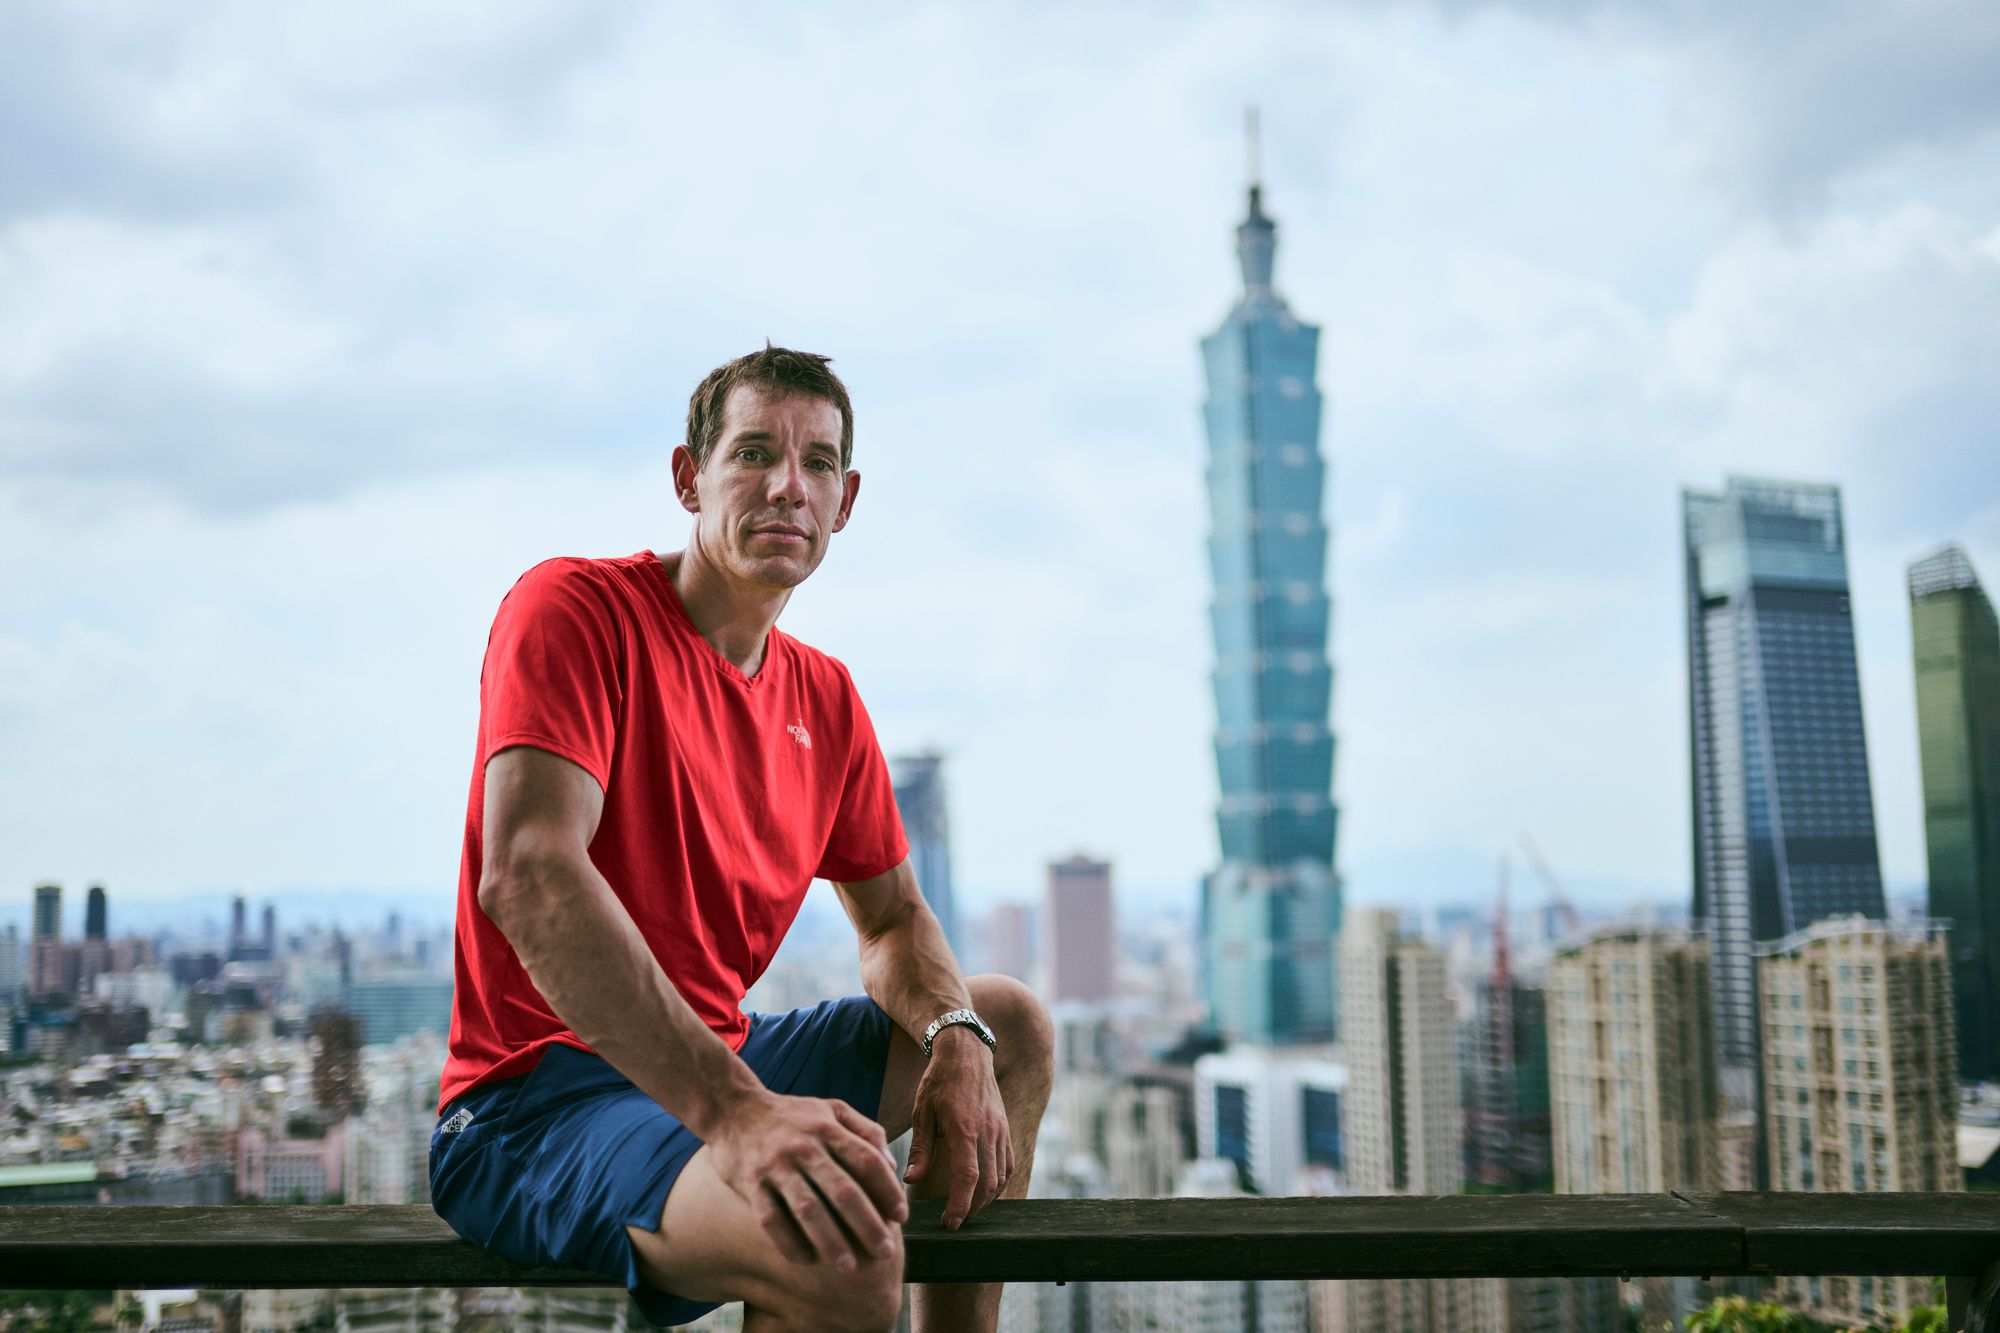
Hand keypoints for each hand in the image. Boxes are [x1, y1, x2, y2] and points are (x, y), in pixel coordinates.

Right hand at [707, 1091, 907, 1268]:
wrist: (733, 1108)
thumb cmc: (792, 1115)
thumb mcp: (832, 1109)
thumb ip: (866, 1131)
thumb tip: (892, 1165)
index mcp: (827, 1128)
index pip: (866, 1160)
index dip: (888, 1190)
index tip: (902, 1216)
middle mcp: (804, 1147)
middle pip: (842, 1189)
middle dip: (867, 1224)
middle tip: (885, 1252)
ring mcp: (776, 1166)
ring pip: (807, 1209)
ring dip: (830, 1240)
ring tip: (849, 1266)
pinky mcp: (751, 1183)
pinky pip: (770, 1219)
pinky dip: (788, 1242)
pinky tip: (805, 1260)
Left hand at [903, 1029, 1010, 1229]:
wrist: (967, 1053)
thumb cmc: (939, 1081)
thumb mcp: (922, 1111)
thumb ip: (921, 1148)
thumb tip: (911, 1180)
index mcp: (964, 1128)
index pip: (967, 1177)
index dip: (960, 1205)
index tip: (950, 1223)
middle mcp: (988, 1132)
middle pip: (987, 1183)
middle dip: (972, 1208)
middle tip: (954, 1222)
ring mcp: (1000, 1131)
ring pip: (1000, 1176)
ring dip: (985, 1199)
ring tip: (966, 1209)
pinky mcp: (1005, 1129)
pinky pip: (1008, 1164)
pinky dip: (998, 1182)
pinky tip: (983, 1190)